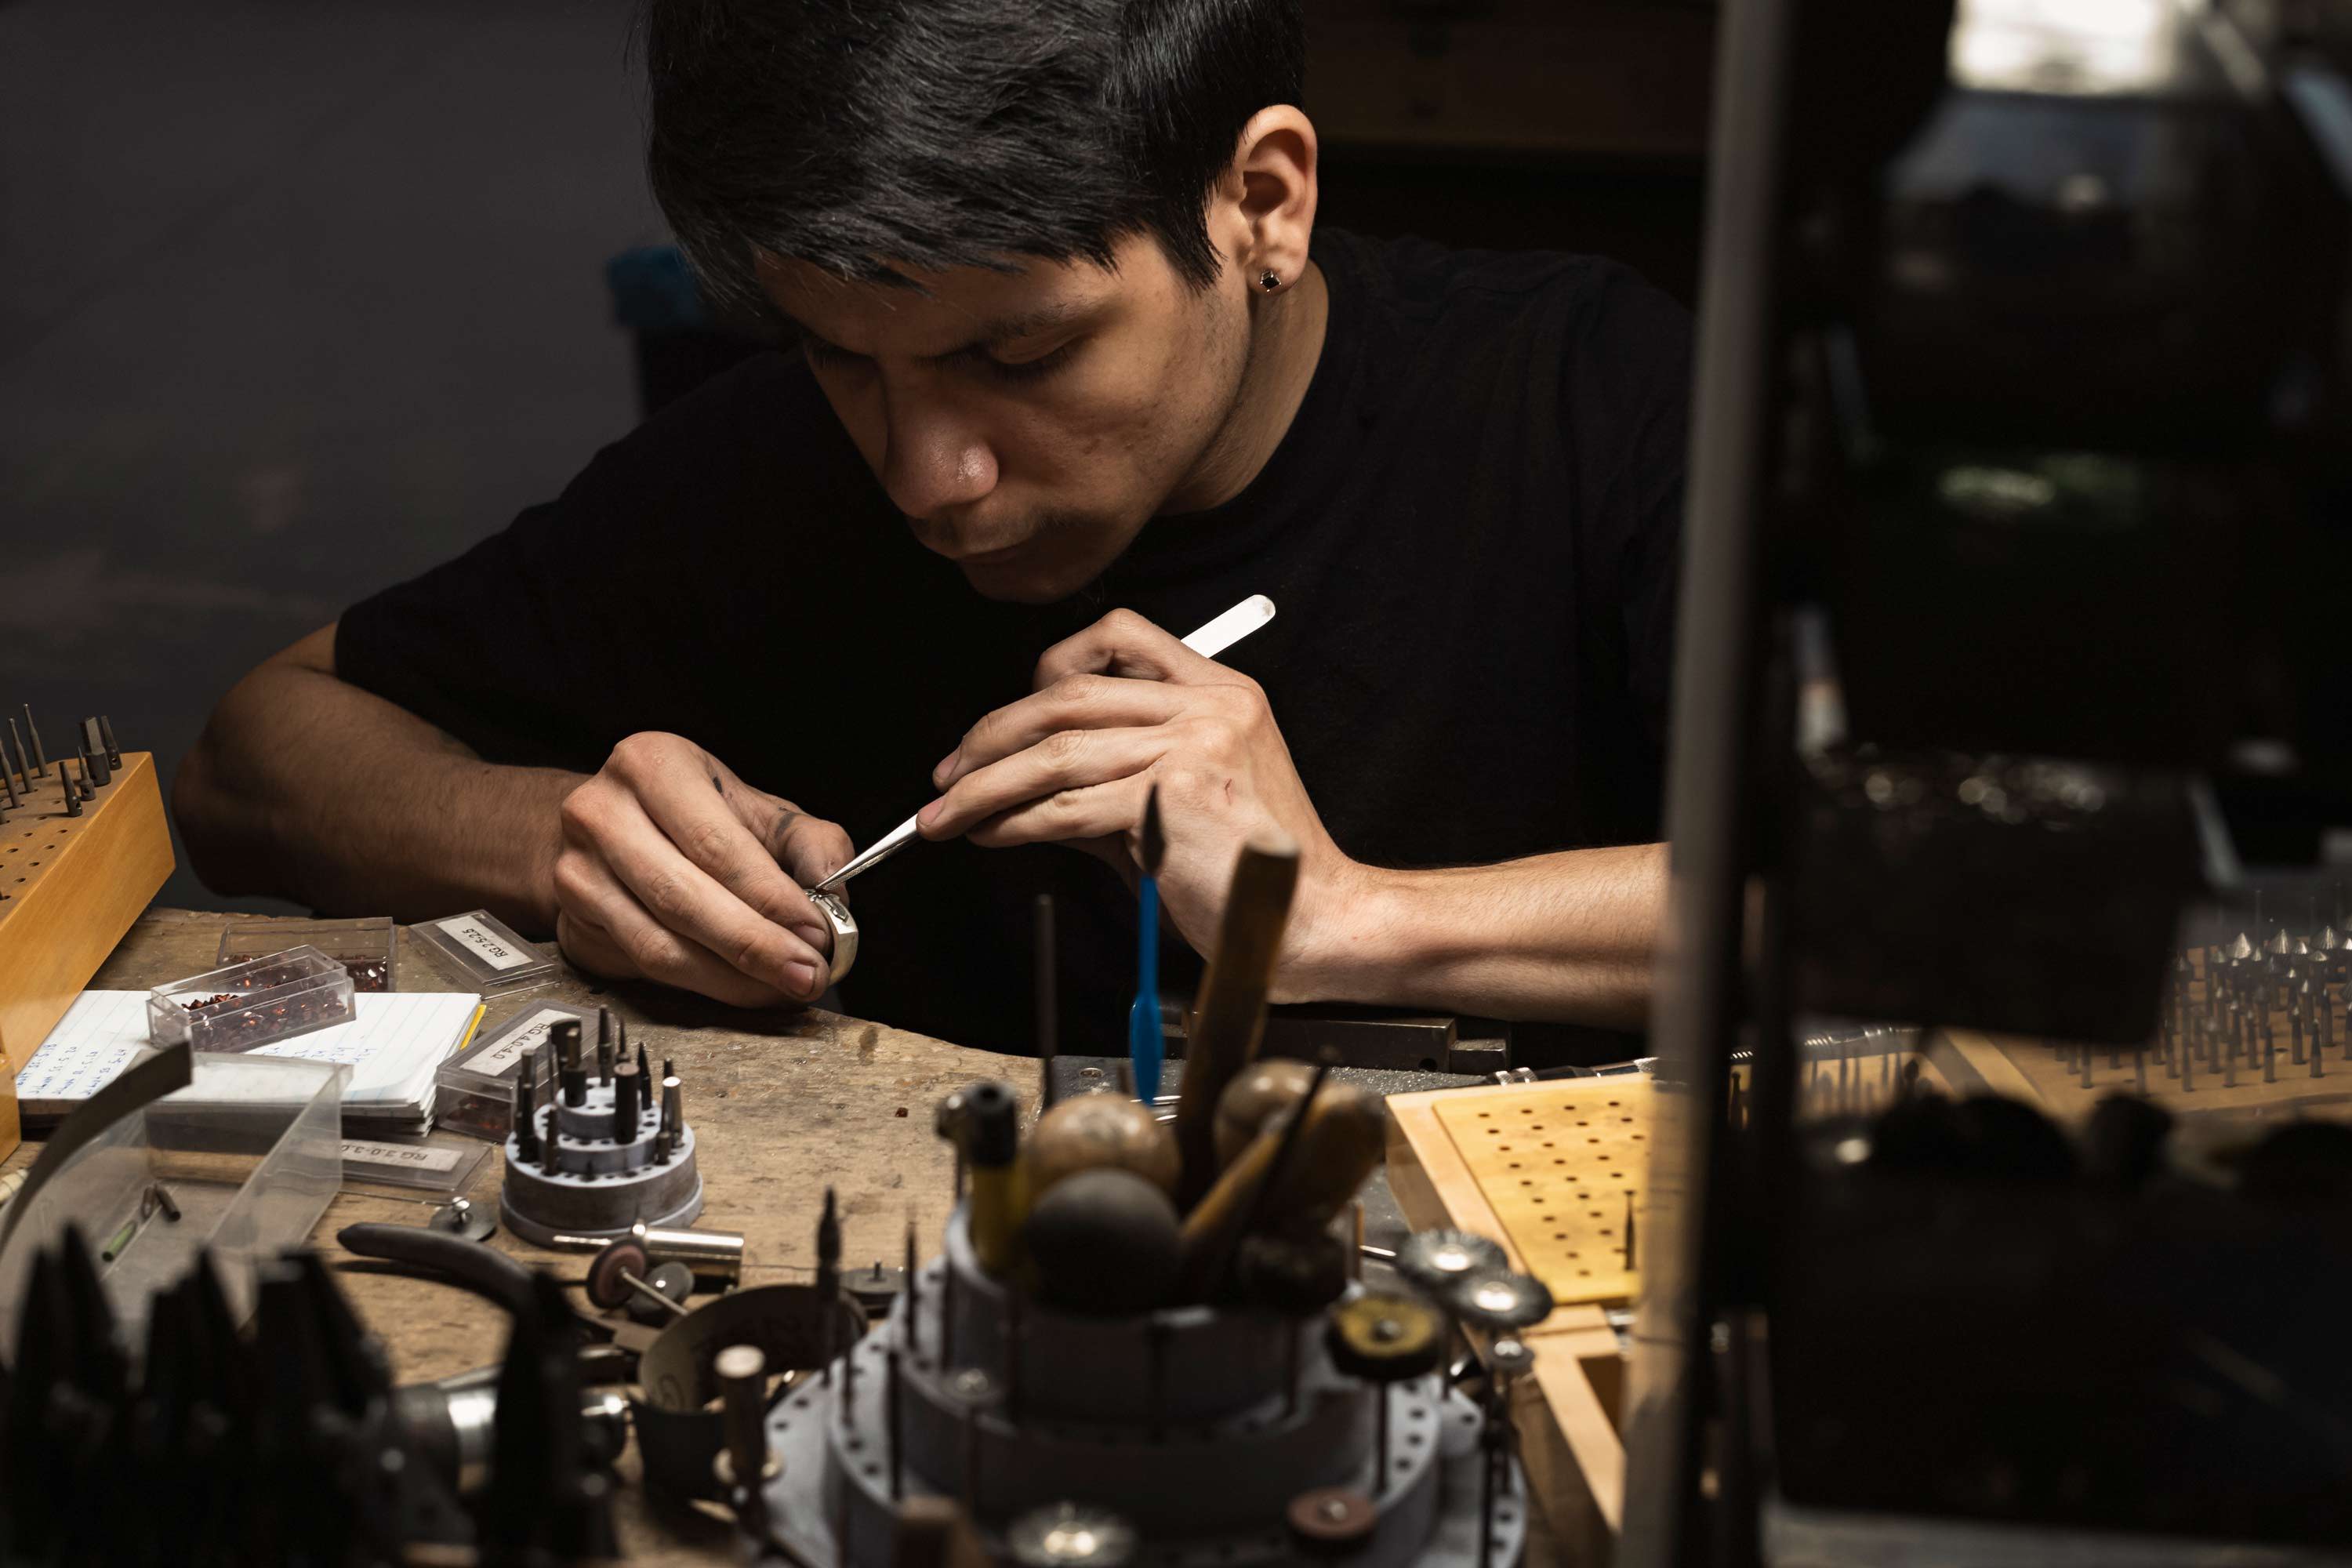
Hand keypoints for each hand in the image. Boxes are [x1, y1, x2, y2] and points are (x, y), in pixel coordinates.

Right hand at [552, 732, 851, 1006]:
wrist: (607, 827)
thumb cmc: (690, 816)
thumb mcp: (755, 808)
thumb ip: (807, 842)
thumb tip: (834, 893)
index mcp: (652, 765)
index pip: (716, 844)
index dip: (771, 896)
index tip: (818, 932)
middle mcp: (602, 813)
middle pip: (684, 897)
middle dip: (756, 945)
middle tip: (807, 972)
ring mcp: (578, 872)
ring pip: (661, 944)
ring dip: (732, 978)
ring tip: (782, 986)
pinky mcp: (574, 925)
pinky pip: (646, 967)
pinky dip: (703, 985)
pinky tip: (741, 987)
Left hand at [917, 610, 1366, 992]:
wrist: (1311, 919)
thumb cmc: (1248, 869)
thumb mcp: (1185, 798)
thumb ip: (1112, 775)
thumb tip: (1020, 785)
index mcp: (1221, 692)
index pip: (1122, 634)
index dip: (1053, 665)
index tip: (1014, 715)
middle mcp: (1209, 707)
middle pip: (1069, 693)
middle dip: (993, 733)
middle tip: (951, 772)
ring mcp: (1192, 747)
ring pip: (1055, 751)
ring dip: (984, 784)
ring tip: (948, 814)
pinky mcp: (1169, 798)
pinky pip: (1065, 805)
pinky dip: (1013, 821)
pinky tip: (990, 835)